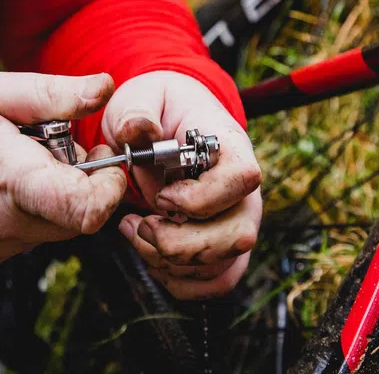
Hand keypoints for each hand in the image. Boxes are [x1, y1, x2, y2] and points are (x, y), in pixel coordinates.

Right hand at [0, 70, 126, 271]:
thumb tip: (103, 90)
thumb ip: (49, 95)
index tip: (105, 162)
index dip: (111, 189)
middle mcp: (3, 225)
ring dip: (45, 198)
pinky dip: (17, 214)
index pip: (87, 209)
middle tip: (48, 143)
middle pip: (74, 218)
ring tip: (6, 159)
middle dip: (77, 183)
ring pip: (47, 229)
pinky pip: (17, 239)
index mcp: (10, 179)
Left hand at [105, 71, 262, 299]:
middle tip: (139, 223)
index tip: (161, 196)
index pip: (243, 178)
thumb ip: (138, 111)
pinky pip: (218, 281)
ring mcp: (235, 220)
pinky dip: (180, 281)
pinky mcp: (222, 245)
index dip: (201, 197)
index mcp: (229, 147)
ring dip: (169, 261)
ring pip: (223, 264)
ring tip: (135, 231)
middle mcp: (242, 189)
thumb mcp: (140, 98)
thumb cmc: (157, 109)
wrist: (164, 124)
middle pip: (239, 235)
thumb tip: (138, 129)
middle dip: (179, 243)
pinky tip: (150, 255)